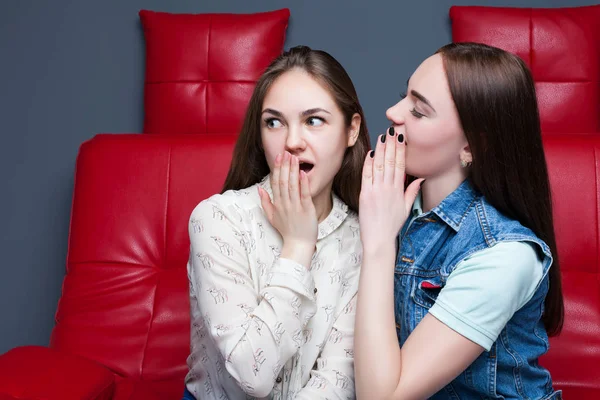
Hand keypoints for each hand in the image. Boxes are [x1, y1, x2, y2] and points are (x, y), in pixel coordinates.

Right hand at [259, 151, 317, 267]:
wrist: (298, 244)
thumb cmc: (286, 230)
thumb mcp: (272, 217)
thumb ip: (265, 202)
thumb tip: (259, 189)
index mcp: (277, 204)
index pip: (275, 183)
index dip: (277, 168)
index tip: (278, 157)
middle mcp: (285, 204)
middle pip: (283, 181)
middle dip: (284, 166)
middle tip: (286, 152)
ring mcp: (295, 207)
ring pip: (292, 185)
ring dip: (293, 170)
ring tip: (294, 158)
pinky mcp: (306, 210)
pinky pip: (304, 194)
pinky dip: (303, 183)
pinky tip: (303, 173)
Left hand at [359, 128, 423, 254]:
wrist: (379, 239)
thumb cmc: (392, 225)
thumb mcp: (406, 208)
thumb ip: (412, 191)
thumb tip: (420, 178)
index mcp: (399, 190)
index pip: (401, 165)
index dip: (401, 150)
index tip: (401, 137)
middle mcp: (388, 188)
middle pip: (390, 161)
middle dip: (391, 144)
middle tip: (392, 130)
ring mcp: (376, 190)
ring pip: (379, 165)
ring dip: (381, 149)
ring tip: (382, 136)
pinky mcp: (365, 194)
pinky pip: (366, 175)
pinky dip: (368, 163)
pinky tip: (371, 152)